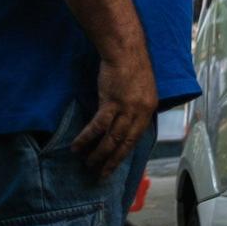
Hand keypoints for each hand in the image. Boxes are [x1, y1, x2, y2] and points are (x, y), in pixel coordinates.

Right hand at [74, 53, 156, 179]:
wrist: (125, 50)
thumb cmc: (131, 67)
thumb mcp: (142, 90)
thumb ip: (136, 108)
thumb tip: (126, 124)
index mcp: (149, 109)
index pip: (137, 138)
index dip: (124, 153)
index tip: (115, 165)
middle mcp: (141, 111)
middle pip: (125, 142)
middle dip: (112, 160)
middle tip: (100, 174)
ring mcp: (127, 107)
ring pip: (112, 138)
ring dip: (99, 153)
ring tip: (88, 164)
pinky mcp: (112, 102)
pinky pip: (98, 126)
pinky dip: (87, 138)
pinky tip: (77, 146)